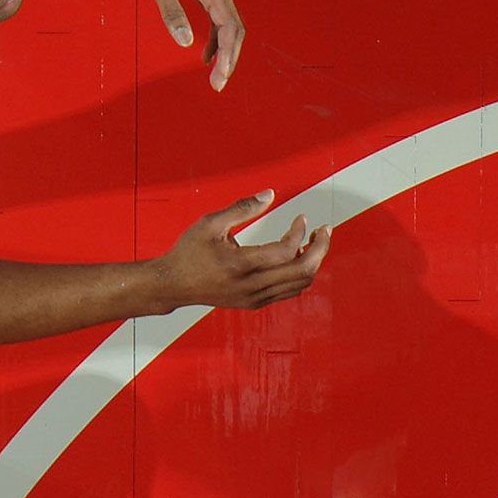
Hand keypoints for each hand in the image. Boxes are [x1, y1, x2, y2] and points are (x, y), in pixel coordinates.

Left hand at [129, 0, 245, 90]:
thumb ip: (171, 13)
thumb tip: (186, 42)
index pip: (229, 27)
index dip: (228, 55)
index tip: (219, 78)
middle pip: (235, 30)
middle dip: (229, 59)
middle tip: (217, 85)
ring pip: (229, 27)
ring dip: (225, 53)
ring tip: (215, 78)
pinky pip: (218, 21)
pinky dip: (215, 41)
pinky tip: (204, 56)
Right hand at [156, 191, 329, 312]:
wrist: (173, 285)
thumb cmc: (189, 252)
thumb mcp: (210, 223)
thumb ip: (242, 208)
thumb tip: (270, 194)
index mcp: (240, 265)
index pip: (285, 252)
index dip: (299, 232)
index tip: (302, 217)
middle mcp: (251, 286)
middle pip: (302, 272)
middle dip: (320, 249)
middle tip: (324, 230)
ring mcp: (255, 298)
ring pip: (299, 284)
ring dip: (312, 262)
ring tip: (313, 242)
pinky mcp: (255, 303)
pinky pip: (289, 291)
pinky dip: (300, 274)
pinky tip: (298, 257)